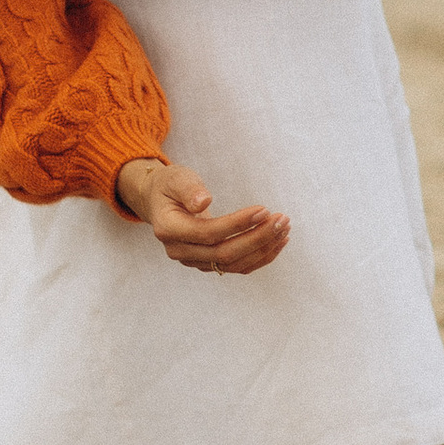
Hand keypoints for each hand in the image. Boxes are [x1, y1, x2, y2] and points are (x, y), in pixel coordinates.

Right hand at [115, 155, 290, 273]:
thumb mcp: (175, 178)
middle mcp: (179, 251)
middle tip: (282, 219)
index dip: (237, 224)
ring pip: (233, 264)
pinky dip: (259, 257)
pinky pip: (237, 266)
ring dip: (262, 249)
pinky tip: (278, 242)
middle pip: (223, 253)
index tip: (264, 210)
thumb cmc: (170, 185)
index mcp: (168, 230)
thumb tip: (204, 202)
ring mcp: (193, 261)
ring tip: (284, 228)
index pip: (208, 233)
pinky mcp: (207, 263)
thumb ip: (188, 189)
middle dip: (257, 238)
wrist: (159, 201)